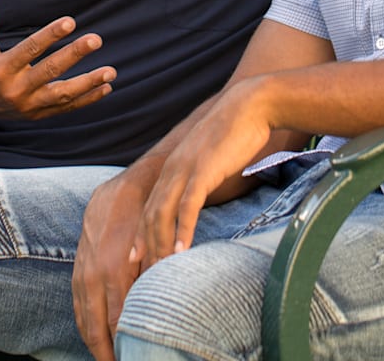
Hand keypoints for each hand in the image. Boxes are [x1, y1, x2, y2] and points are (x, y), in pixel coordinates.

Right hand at [0, 0, 115, 119]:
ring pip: (62, 95)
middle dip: (74, 55)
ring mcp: (27, 105)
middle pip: (49, 72)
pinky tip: (106, 87)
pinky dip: (87, 100)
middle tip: (96, 39)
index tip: (70, 21)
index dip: (50, 35)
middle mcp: (14, 91)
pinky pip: (65, 108)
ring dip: (88, 84)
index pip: (29, 50)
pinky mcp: (36, 114)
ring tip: (111, 71)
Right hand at [73, 171, 147, 360]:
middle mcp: (94, 275)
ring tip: (104, 358)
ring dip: (92, 341)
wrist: (125, 190)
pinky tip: (91, 334)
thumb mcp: (155, 251)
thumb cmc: (149, 220)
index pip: (116, 323)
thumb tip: (158, 314)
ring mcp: (83, 271)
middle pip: (95, 327)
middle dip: (104, 352)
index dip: (122, 348)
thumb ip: (152, 282)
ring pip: (83, 317)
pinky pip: (77, 302)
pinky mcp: (79, 265)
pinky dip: (83, 322)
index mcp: (115, 273)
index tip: (129, 360)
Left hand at [134, 78, 276, 268]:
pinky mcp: (202, 171)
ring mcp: (184, 170)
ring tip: (158, 272)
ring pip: (163, 214)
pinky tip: (181, 251)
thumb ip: (201, 180)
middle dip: (145, 248)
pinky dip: (182, 231)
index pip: (149, 208)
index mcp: (171, 169)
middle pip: (149, 216)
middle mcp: (171, 170)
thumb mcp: (210, 161)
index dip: (140, 236)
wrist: (248, 106)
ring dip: (160, 245)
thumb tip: (202, 199)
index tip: (135, 262)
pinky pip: (187, 206)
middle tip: (141, 276)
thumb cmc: (234, 134)